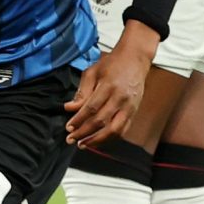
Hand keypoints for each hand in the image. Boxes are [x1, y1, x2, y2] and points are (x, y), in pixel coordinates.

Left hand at [63, 26, 158, 147]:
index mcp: (109, 86)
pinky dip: (110, 138)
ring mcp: (130, 106)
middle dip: (84, 133)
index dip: (78, 120)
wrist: (135, 59)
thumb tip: (69, 108)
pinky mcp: (134, 111)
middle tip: (71, 140)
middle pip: (101, 121)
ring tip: (84, 144)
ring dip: (98, 140)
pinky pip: (123, 130)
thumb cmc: (111, 64)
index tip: (68, 128)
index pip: (91, 108)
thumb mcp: (92, 72)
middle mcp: (120, 98)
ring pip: (114, 130)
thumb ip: (81, 92)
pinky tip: (99, 140)